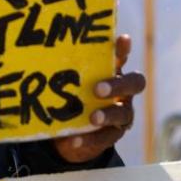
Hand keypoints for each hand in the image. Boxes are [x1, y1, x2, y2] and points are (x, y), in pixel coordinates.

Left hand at [52, 34, 144, 162]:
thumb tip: (46, 41)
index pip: (122, 57)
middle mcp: (123, 91)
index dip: (123, 49)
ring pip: (123, 113)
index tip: (123, 39)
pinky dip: (90, 139)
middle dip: (118, 85)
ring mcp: (121, 114)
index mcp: (113, 73)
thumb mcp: (71, 81)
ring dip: (107, 114)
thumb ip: (68, 67)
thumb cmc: (74, 96)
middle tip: (98, 89)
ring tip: (93, 118)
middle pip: (134, 83)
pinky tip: (74, 140)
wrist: (72, 131)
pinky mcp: (112, 135)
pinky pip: (106, 138)